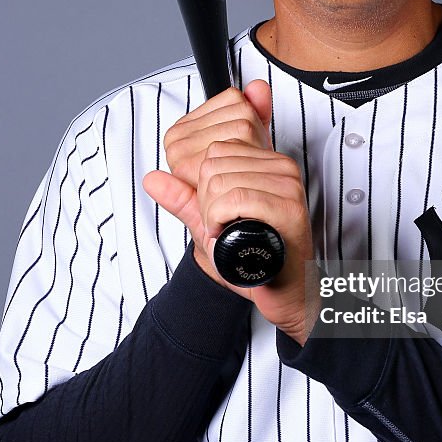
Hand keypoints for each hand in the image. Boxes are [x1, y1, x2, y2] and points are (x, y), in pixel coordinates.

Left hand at [143, 80, 316, 344]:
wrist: (282, 291)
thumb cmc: (253, 257)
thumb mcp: (212, 221)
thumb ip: (184, 197)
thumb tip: (151, 178)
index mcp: (268, 162)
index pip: (214, 151)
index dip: (205, 187)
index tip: (221, 213)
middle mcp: (282, 168)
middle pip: (213, 165)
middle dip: (207, 202)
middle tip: (227, 226)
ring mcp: (288, 186)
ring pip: (220, 182)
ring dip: (213, 216)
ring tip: (232, 233)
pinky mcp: (289, 208)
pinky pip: (235, 199)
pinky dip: (221, 221)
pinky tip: (232, 237)